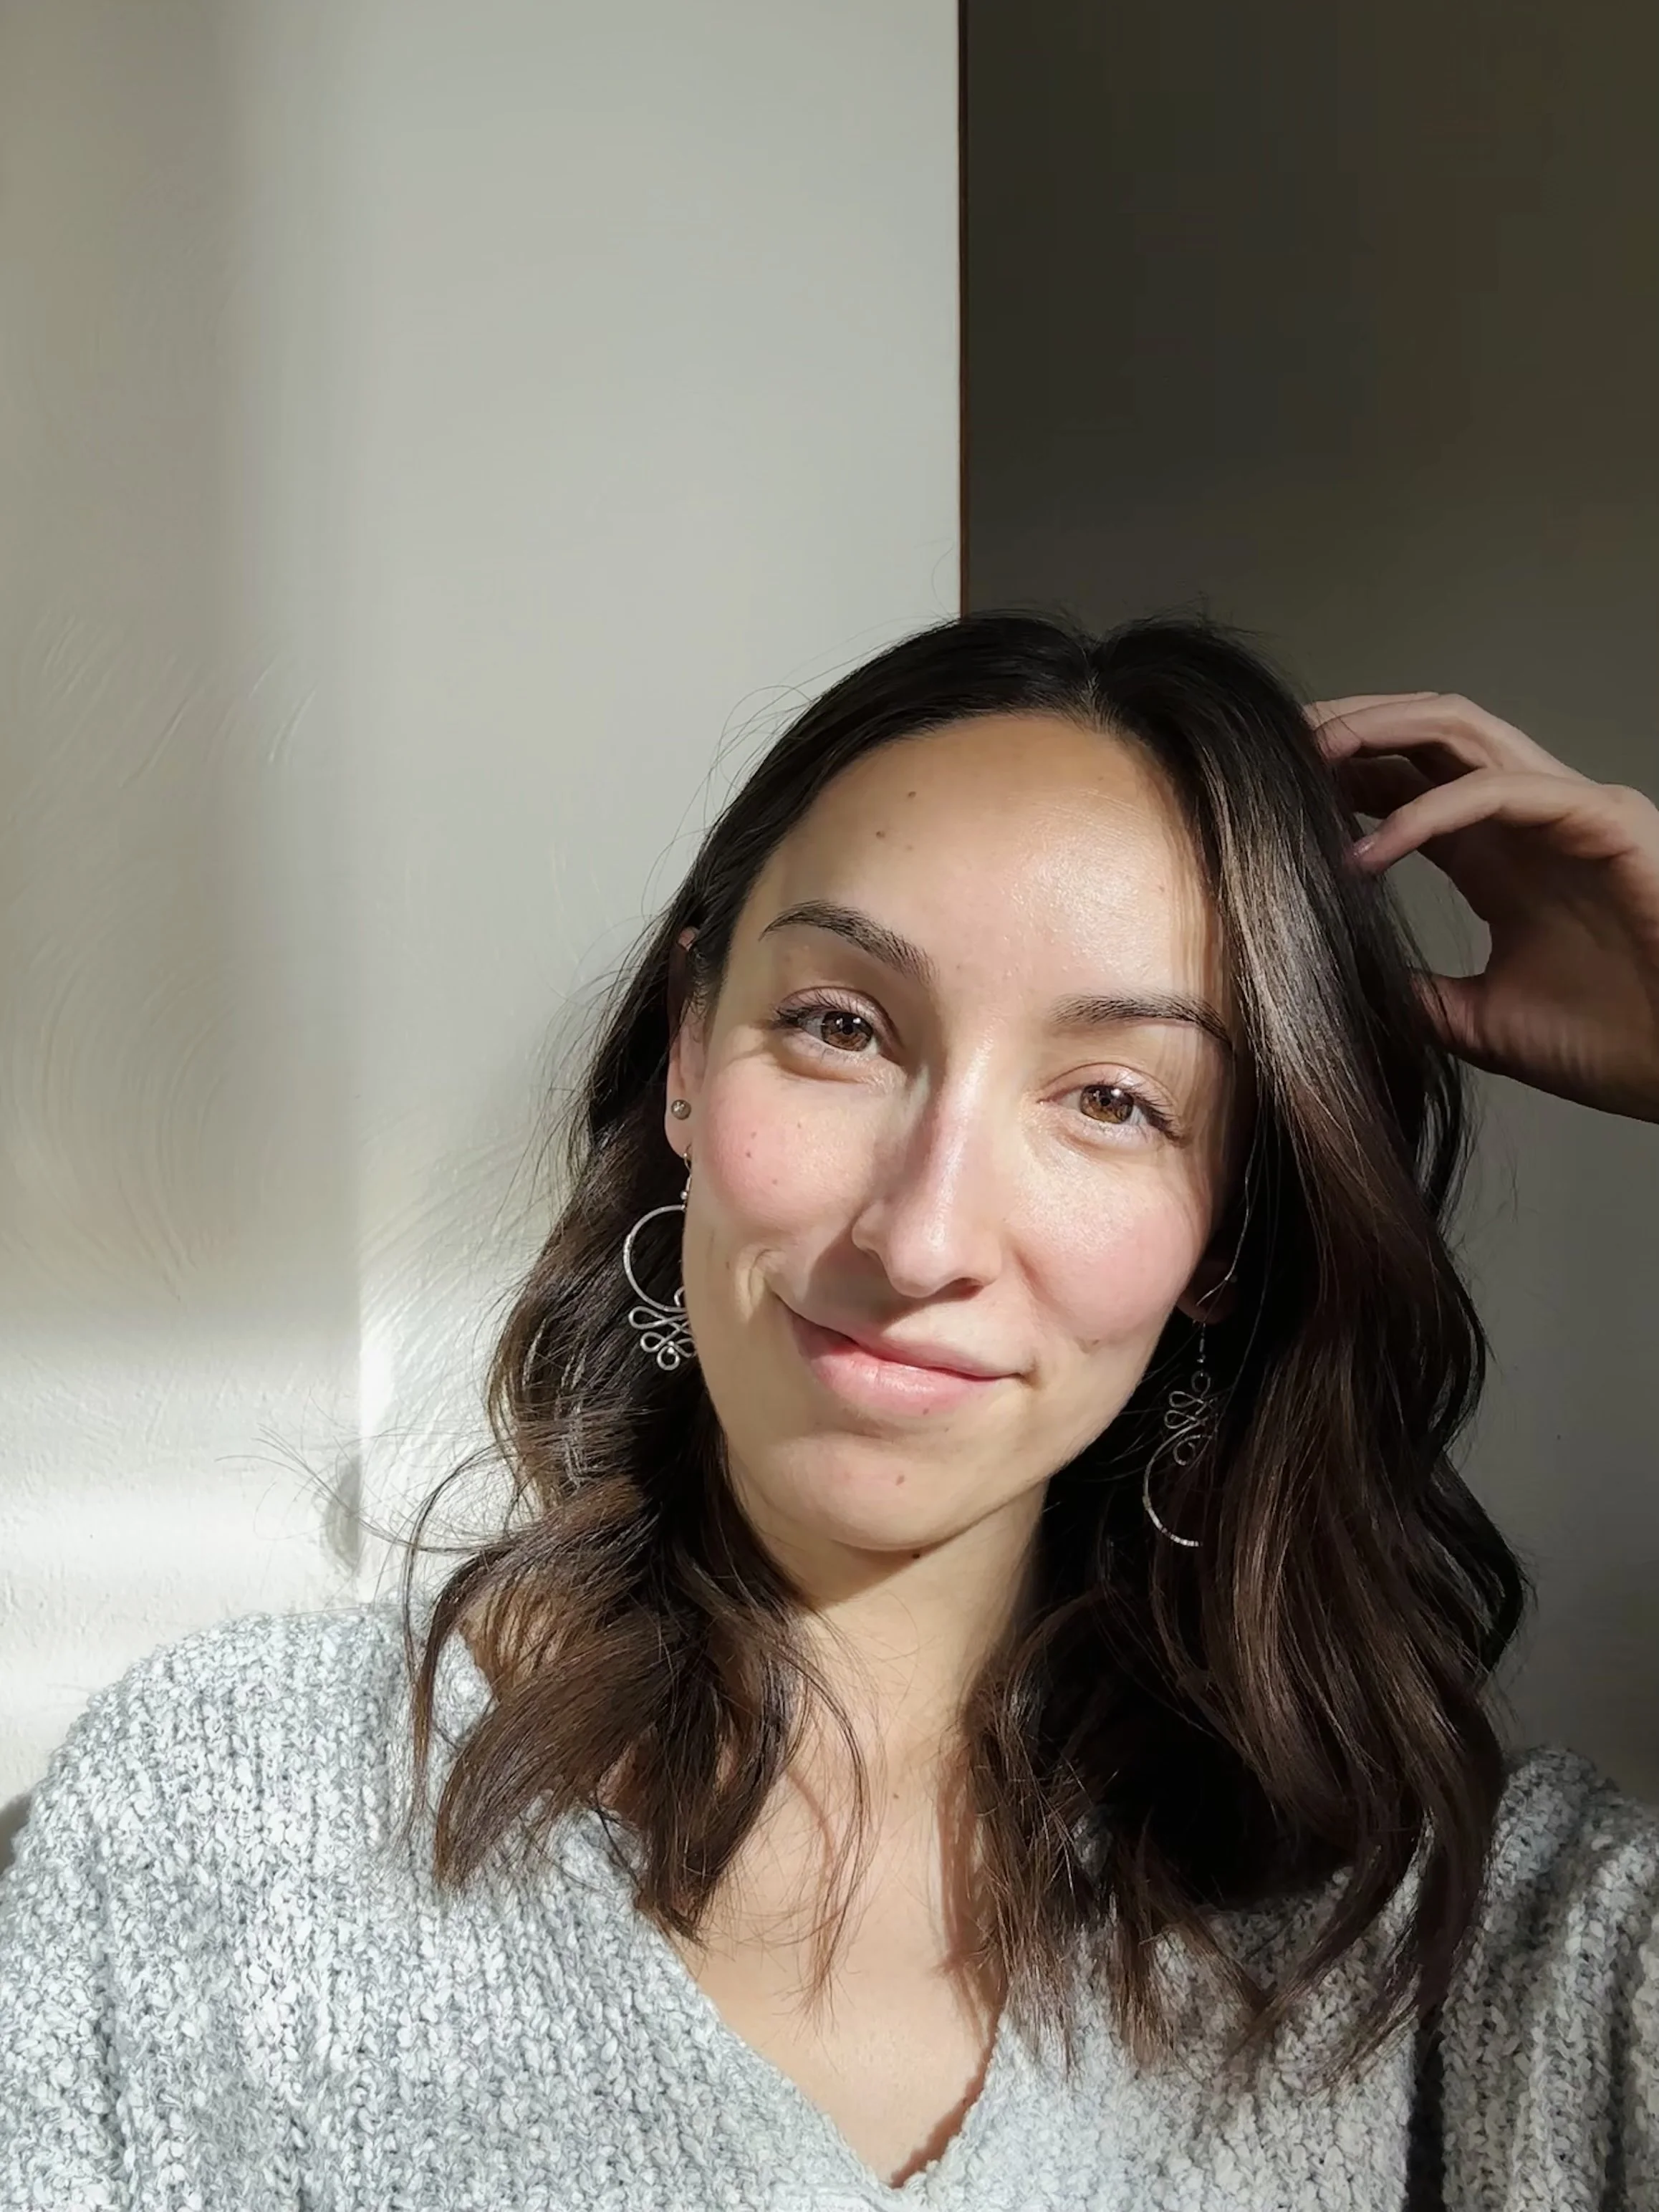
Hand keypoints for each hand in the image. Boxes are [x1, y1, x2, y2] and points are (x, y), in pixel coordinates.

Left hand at [1307, 691, 1658, 1122]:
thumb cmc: (1612, 1044)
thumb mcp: (1477, 1022)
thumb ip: (1414, 993)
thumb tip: (1336, 989)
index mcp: (1497, 855)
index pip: (1405, 779)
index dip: (1337, 773)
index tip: (1266, 791)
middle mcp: (1528, 818)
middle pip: (1424, 730)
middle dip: (1346, 727)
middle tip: (1271, 749)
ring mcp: (1569, 811)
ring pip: (1461, 728)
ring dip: (1379, 733)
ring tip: (1307, 763)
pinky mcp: (1607, 822)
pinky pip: (1503, 789)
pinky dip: (1429, 811)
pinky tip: (1370, 851)